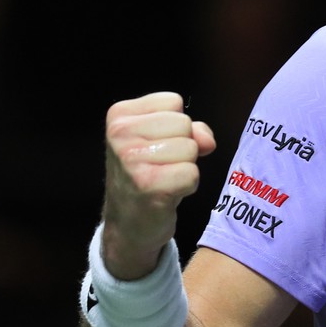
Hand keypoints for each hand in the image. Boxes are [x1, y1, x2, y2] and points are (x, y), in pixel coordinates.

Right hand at [100, 91, 215, 278]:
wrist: (127, 224)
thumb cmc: (147, 175)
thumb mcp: (161, 140)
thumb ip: (190, 128)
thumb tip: (206, 141)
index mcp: (119, 115)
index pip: (174, 101)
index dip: (175, 126)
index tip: (156, 146)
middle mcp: (120, 134)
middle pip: (184, 123)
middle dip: (182, 145)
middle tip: (161, 166)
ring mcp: (132, 160)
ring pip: (191, 147)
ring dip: (185, 166)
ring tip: (163, 179)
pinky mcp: (148, 185)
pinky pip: (192, 173)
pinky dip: (187, 185)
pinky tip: (167, 193)